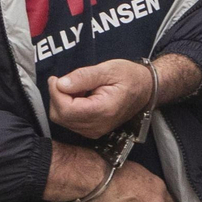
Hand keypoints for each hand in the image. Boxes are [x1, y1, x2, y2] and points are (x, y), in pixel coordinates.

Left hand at [48, 54, 201, 138]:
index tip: (56, 78)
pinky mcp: (91, 131)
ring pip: (62, 119)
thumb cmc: (129, 77)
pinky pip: (69, 121)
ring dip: (62, 102)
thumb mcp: (108, 69)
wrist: (145, 90)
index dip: (55, 92)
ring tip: (77, 88)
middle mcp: (97, 127)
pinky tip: (79, 97)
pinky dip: (68, 108)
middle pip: (60, 116)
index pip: (65, 109)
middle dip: (57, 97)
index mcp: (102, 111)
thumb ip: (83, 77)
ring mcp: (94, 131)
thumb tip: (60, 84)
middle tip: (67, 80)